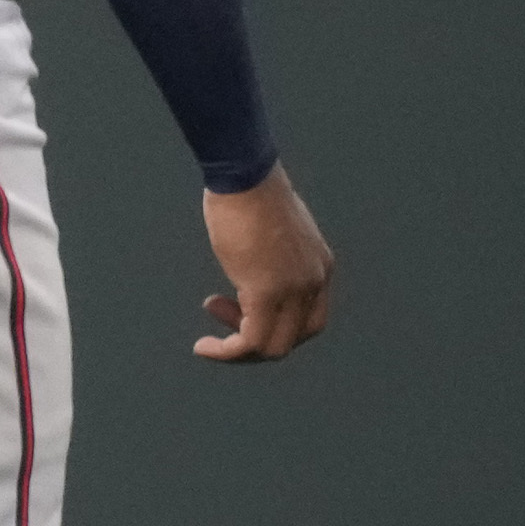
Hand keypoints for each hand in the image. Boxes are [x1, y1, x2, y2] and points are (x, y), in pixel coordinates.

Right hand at [196, 166, 332, 361]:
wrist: (244, 173)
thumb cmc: (249, 191)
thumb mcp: (273, 231)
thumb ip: (274, 257)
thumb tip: (254, 271)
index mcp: (319, 268)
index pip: (309, 321)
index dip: (275, 326)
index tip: (238, 307)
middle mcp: (314, 282)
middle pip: (292, 339)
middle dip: (255, 339)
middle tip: (221, 317)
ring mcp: (294, 289)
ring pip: (273, 347)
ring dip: (238, 351)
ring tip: (209, 342)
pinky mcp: (266, 291)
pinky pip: (250, 340)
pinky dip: (226, 352)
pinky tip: (204, 347)